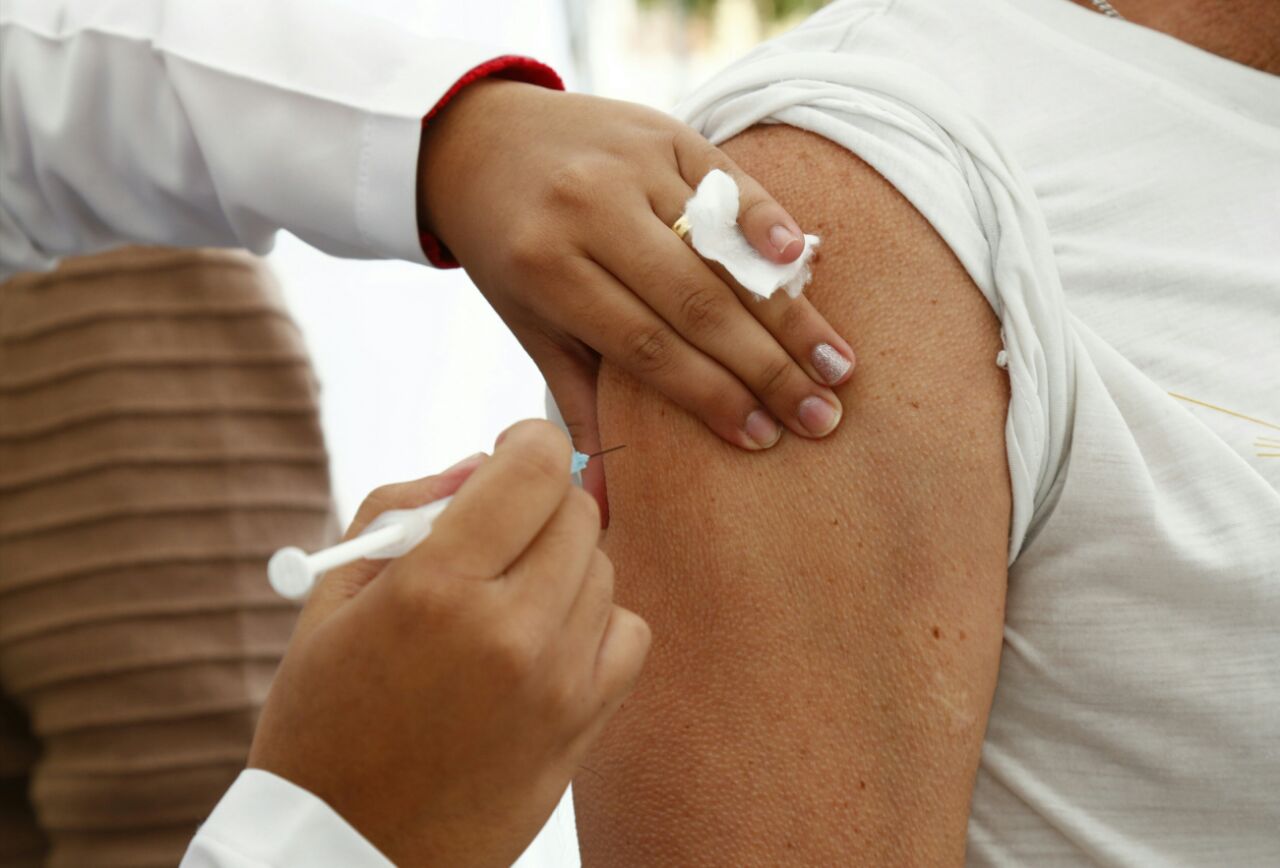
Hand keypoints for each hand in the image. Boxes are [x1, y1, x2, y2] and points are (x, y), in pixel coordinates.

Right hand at [248, 421, 649, 866]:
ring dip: (562, 560)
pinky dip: (595, 618)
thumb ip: (403, 508)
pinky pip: (629, 630)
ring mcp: (558, 682)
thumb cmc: (325, 724)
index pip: (534, 467)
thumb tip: (480, 462)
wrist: (350, 853)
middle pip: (576, 510)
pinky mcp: (584, 724)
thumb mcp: (331, 600)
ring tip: (505, 594)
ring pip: (603, 566)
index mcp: (436, 589)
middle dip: (539, 500)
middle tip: (499, 527)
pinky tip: (546, 636)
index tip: (512, 451)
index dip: (527, 441)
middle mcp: (509, 630)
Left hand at [418, 81, 854, 512]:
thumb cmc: (512, 248)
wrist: (481, 139)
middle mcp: (589, 210)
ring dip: (788, 311)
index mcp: (547, 269)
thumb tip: (600, 503)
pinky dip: (770, 220)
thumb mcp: (528, 322)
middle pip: (697, 303)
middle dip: (767, 368)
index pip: (647, 346)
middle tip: (820, 417)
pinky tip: (808, 263)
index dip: (710, 395)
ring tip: (837, 365)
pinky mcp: (664, 132)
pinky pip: (730, 183)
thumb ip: (575, 399)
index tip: (762, 438)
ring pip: (723, 251)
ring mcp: (631, 165)